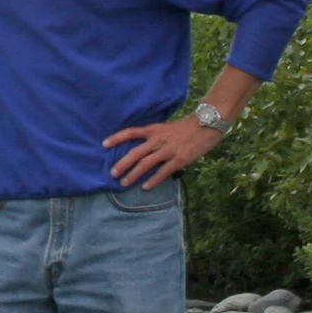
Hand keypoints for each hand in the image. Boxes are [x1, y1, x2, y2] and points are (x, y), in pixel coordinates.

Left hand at [104, 118, 221, 188]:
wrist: (207, 125)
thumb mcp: (166, 128)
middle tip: (112, 173)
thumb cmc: (186, 128)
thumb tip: (142, 150)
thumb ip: (154, 138)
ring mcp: (168, 150)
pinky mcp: (179, 159)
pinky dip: (153, 180)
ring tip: (124, 183)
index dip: (117, 138)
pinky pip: (163, 172)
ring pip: (146, 164)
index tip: (104, 144)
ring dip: (133, 174)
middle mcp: (158, 140)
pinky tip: (146, 187)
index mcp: (154, 130)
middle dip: (122, 164)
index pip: (131, 132)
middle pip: (135, 152)